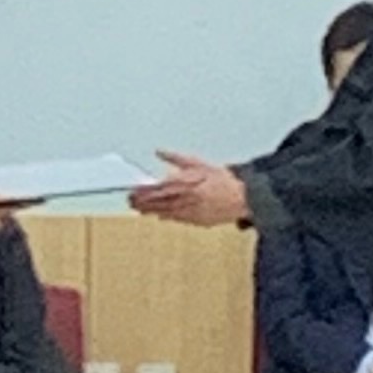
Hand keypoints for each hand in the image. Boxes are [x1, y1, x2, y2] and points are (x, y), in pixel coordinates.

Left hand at [134, 154, 249, 227]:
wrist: (241, 196)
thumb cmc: (221, 179)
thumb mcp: (198, 163)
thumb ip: (175, 158)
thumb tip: (159, 152)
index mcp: (183, 183)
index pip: (156, 189)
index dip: (142, 191)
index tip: (132, 191)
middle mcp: (184, 199)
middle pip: (157, 202)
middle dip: (143, 202)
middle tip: (131, 202)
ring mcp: (189, 212)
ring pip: (164, 212)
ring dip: (151, 211)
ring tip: (140, 210)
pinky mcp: (196, 221)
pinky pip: (177, 219)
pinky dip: (166, 217)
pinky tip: (159, 216)